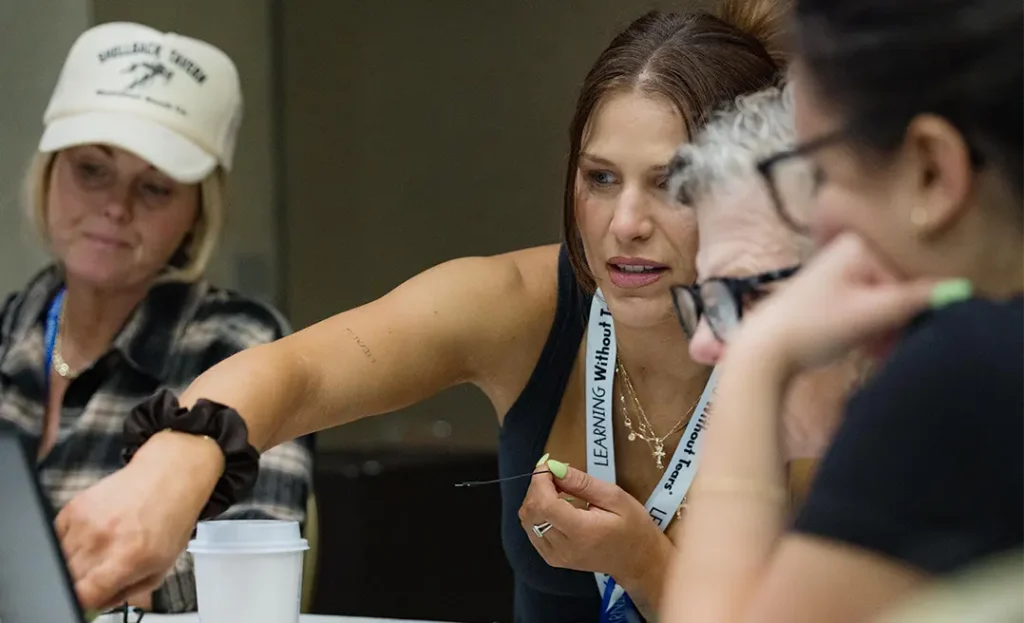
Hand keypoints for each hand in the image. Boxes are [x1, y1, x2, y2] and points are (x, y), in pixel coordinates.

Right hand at [55, 431, 222, 609]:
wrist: (169, 476)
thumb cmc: (171, 520)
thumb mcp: (162, 566)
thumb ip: (126, 592)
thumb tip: (95, 606)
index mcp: (128, 558)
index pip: (84, 594)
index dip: (80, 603)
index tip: (85, 601)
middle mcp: (103, 539)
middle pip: (68, 579)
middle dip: (79, 584)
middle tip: (99, 575)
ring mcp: (85, 521)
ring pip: (59, 559)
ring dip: (74, 563)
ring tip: (102, 549)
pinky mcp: (74, 506)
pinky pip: (56, 537)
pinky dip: (68, 543)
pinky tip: (92, 535)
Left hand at [518, 461, 668, 590]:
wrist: (638, 561)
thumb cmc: (633, 527)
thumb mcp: (615, 497)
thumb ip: (582, 483)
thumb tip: (555, 468)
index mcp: (581, 532)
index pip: (543, 504)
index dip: (540, 481)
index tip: (550, 466)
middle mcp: (563, 548)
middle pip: (530, 511)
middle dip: (537, 487)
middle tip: (557, 476)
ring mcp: (555, 556)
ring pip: (527, 520)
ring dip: (536, 499)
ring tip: (558, 490)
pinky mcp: (552, 558)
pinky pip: (532, 530)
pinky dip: (538, 513)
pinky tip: (556, 506)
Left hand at [733, 233, 943, 373]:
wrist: (762, 349)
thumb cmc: (814, 327)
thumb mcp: (870, 314)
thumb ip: (913, 300)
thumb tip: (957, 288)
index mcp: (857, 246)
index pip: (904, 281)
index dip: (904, 314)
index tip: (896, 340)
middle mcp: (844, 251)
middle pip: (889, 291)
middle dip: (890, 323)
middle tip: (881, 349)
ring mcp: (831, 271)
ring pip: (874, 303)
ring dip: (877, 329)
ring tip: (866, 350)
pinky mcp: (821, 294)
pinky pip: (856, 309)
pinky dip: (860, 329)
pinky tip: (852, 345)